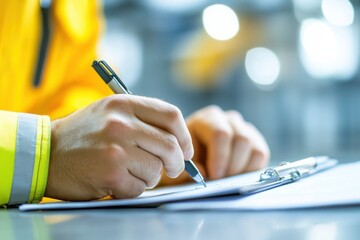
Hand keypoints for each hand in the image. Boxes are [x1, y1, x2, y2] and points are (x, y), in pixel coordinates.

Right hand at [45, 95, 192, 200]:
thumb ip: (142, 119)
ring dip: (150, 177)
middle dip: (177, 162)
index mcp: (123, 104)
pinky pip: (139, 188)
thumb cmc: (83, 134)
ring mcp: (116, 149)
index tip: (186, 149)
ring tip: (132, 172)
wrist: (45, 152)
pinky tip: (118, 181)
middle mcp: (121, 124)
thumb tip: (178, 141)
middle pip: (170, 145)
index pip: (171, 115)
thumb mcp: (110, 112)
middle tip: (172, 169)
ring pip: (156, 170)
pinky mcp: (110, 174)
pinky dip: (134, 188)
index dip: (184, 135)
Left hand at [161, 105, 269, 184]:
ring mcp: (243, 128)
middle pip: (240, 139)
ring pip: (251, 146)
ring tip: (226, 180)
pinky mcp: (255, 140)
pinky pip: (260, 153)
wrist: (193, 162)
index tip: (214, 176)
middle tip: (221, 181)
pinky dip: (250, 169)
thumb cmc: (183, 162)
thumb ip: (184, 171)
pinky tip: (236, 176)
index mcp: (205, 120)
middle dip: (231, 165)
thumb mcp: (177, 167)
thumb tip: (202, 173)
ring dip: (240, 168)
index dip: (220, 157)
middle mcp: (227, 119)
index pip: (219, 133)